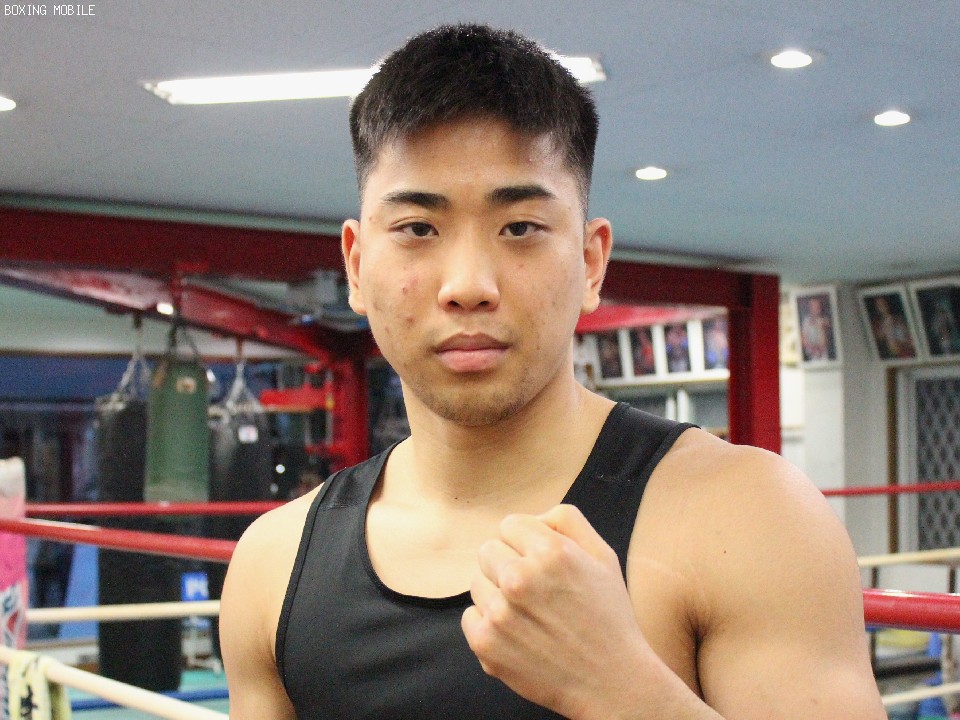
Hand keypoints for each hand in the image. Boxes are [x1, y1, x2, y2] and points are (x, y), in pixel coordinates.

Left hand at [461, 504, 650, 719]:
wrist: (611, 683)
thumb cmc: (608, 617)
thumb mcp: (603, 556)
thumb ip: (567, 521)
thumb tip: (533, 516)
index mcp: (550, 551)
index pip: (509, 525)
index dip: (525, 542)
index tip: (539, 562)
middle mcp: (520, 578)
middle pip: (488, 550)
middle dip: (508, 564)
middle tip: (534, 590)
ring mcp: (500, 612)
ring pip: (477, 582)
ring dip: (498, 594)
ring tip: (530, 615)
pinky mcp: (486, 642)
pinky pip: (470, 616)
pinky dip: (489, 624)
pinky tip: (519, 635)